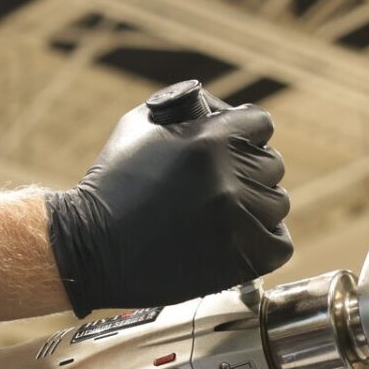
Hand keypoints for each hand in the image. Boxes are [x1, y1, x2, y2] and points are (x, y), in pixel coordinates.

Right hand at [46, 83, 293, 314]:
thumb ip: (186, 109)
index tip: (230, 149)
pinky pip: (279, 244)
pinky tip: (237, 238)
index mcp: (210, 140)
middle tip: (216, 187)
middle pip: (271, 166)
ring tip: (222, 215)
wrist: (89, 246)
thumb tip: (222, 109)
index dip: (244, 135)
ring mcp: (237, 221)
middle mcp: (229, 178)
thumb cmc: (112, 183)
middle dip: (246, 172)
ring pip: (277, 204)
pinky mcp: (240, 259)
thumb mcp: (140, 125)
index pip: (261, 125)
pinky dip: (264, 241)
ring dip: (255, 207)